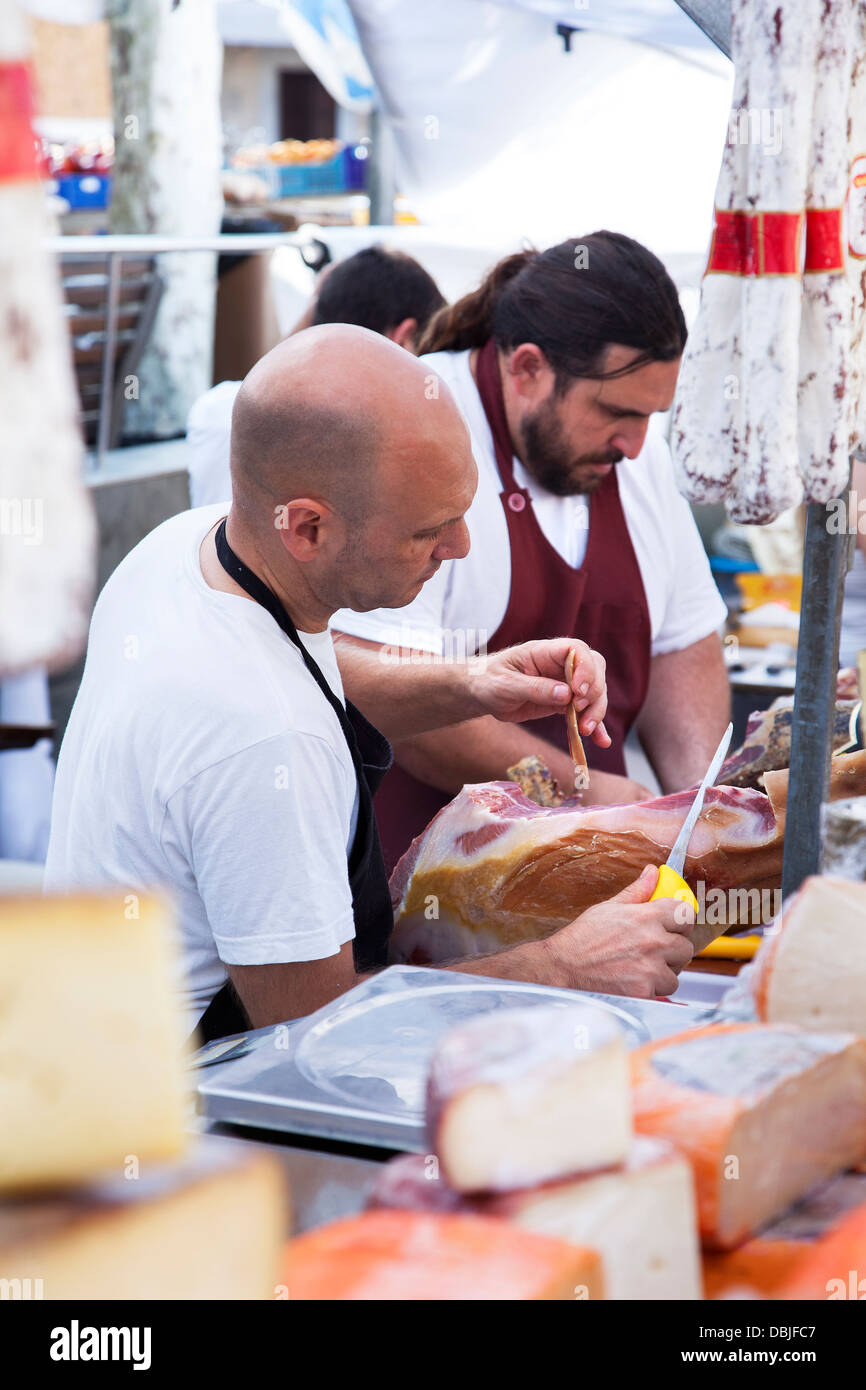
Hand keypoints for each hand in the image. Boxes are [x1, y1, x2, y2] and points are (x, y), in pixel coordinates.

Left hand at [467, 637, 610, 747]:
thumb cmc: (489, 681)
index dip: (585, 668)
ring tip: (586, 731)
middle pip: (594, 670)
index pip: (577, 650)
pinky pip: (584, 712)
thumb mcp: (506, 685)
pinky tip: (601, 741)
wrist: (481, 693)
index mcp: (544, 652)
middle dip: (594, 692)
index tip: (578, 691)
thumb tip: (566, 695)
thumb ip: (535, 688)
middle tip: (581, 711)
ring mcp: (564, 683)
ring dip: (595, 711)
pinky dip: (594, 726)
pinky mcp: (564, 702)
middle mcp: (559, 665)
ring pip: (593, 692)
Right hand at [548, 865, 695, 997]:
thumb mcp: (608, 908)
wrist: (562, 969)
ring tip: (639, 970)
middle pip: (685, 947)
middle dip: (672, 951)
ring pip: (675, 974)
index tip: (673, 927)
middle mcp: (652, 941)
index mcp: (646, 917)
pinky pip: (662, 992)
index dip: (680, 922)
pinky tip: (631, 983)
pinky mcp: (645, 991)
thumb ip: (636, 892)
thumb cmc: (583, 939)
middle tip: (652, 952)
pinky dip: (650, 990)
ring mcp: (650, 969)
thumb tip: (652, 872)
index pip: (685, 914)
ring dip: (662, 974)